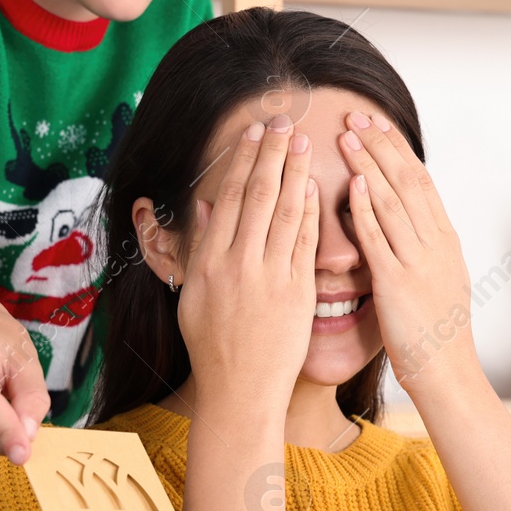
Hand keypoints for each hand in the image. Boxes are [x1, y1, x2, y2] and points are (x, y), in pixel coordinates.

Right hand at [177, 116, 318, 410]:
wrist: (239, 390)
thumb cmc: (214, 346)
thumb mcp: (193, 296)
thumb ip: (201, 249)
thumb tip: (204, 208)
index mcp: (210, 262)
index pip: (229, 198)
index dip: (244, 161)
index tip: (255, 133)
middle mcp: (237, 264)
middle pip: (257, 196)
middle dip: (272, 154)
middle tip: (284, 120)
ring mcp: (268, 277)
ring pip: (283, 213)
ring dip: (295, 172)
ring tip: (304, 141)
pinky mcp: (296, 293)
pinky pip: (304, 244)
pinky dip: (310, 213)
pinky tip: (317, 187)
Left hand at [337, 110, 477, 394]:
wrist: (447, 372)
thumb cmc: (437, 334)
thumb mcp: (440, 281)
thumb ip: (424, 250)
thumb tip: (409, 226)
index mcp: (446, 241)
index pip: (421, 182)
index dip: (398, 150)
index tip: (377, 124)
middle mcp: (436, 244)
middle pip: (408, 180)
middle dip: (381, 145)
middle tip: (356, 115)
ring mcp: (419, 261)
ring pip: (394, 200)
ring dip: (370, 164)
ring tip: (347, 136)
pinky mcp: (399, 282)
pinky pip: (381, 238)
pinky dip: (367, 208)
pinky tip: (353, 184)